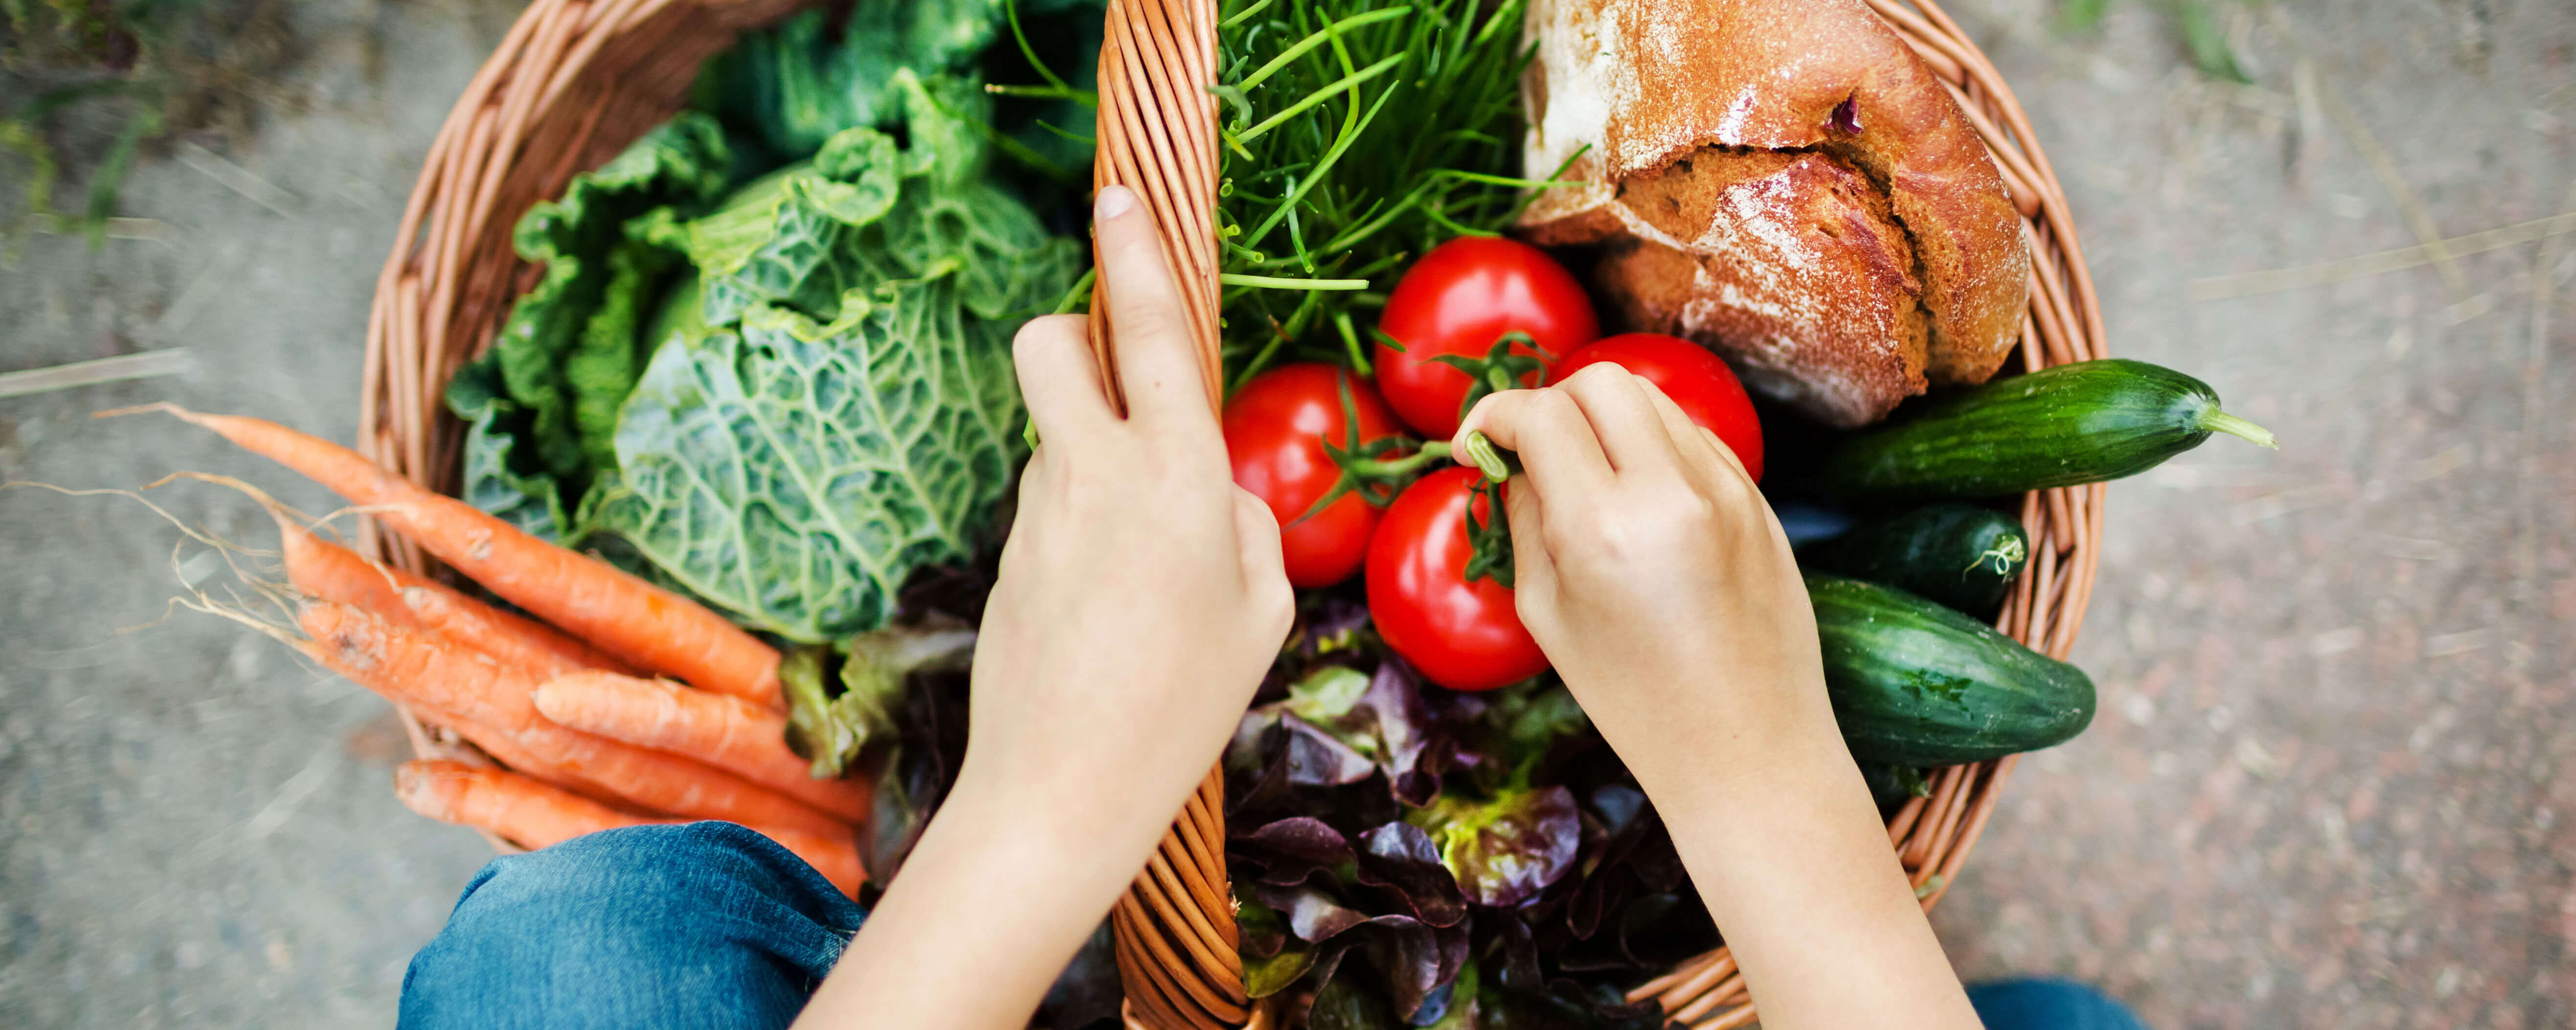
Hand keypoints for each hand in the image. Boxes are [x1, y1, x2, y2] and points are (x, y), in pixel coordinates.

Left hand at [798, 185, 1291, 1029]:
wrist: (1060, 791)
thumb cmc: (1182, 705)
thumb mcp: (1260, 611)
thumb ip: (1247, 527)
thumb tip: (1214, 491)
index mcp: (1177, 477)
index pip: (1149, 333)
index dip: (1135, 258)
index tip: (1119, 200)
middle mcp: (1096, 476)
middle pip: (1051, 344)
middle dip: (1069, 331)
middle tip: (1111, 377)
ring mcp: (1038, 514)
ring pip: (1055, 438)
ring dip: (1091, 461)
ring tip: (1139, 574)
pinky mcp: (1006, 556)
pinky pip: (1048, 509)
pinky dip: (1078, 530)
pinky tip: (1105, 615)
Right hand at [1453, 362, 1830, 785]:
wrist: (1747, 747)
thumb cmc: (1634, 698)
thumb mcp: (1548, 614)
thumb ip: (1524, 519)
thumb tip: (1510, 459)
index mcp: (1603, 528)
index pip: (1540, 414)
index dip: (1492, 417)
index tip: (1474, 447)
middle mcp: (1671, 493)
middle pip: (1600, 381)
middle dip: (1551, 403)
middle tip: (1531, 453)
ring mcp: (1726, 491)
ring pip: (1652, 399)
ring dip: (1605, 419)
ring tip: (1587, 476)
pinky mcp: (1757, 500)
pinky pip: (1694, 436)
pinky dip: (1654, 445)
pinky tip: (1639, 498)